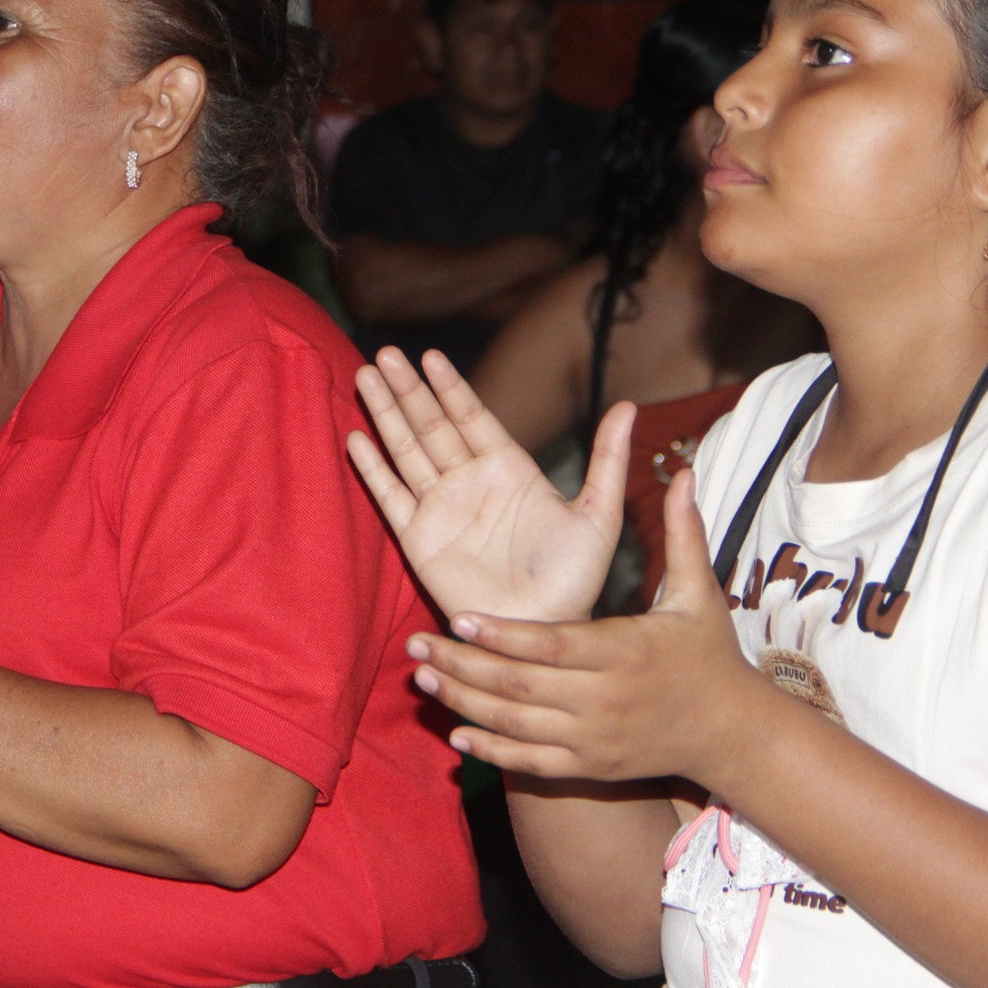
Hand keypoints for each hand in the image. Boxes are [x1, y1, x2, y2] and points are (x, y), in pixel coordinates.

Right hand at [347, 347, 631, 623]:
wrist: (541, 633)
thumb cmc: (574, 581)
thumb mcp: (598, 515)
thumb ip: (607, 459)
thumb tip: (630, 406)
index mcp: (509, 470)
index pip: (473, 417)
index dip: (451, 387)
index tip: (430, 355)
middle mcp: (470, 482)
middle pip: (432, 425)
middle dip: (409, 390)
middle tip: (386, 354)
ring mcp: (442, 508)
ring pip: (407, 451)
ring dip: (386, 415)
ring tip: (365, 376)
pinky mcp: (419, 539)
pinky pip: (391, 497)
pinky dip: (373, 469)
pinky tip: (357, 438)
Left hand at [404, 474, 769, 783]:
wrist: (731, 734)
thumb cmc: (709, 655)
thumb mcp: (699, 593)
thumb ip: (682, 533)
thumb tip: (683, 471)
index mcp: (624, 652)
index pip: (552, 644)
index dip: (502, 634)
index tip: (458, 616)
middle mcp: (605, 700)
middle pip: (520, 685)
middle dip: (463, 665)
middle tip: (415, 644)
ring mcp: (595, 740)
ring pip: (517, 724)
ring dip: (464, 702)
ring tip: (423, 678)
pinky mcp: (590, 768)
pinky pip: (531, 762)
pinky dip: (493, 749)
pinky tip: (457, 732)